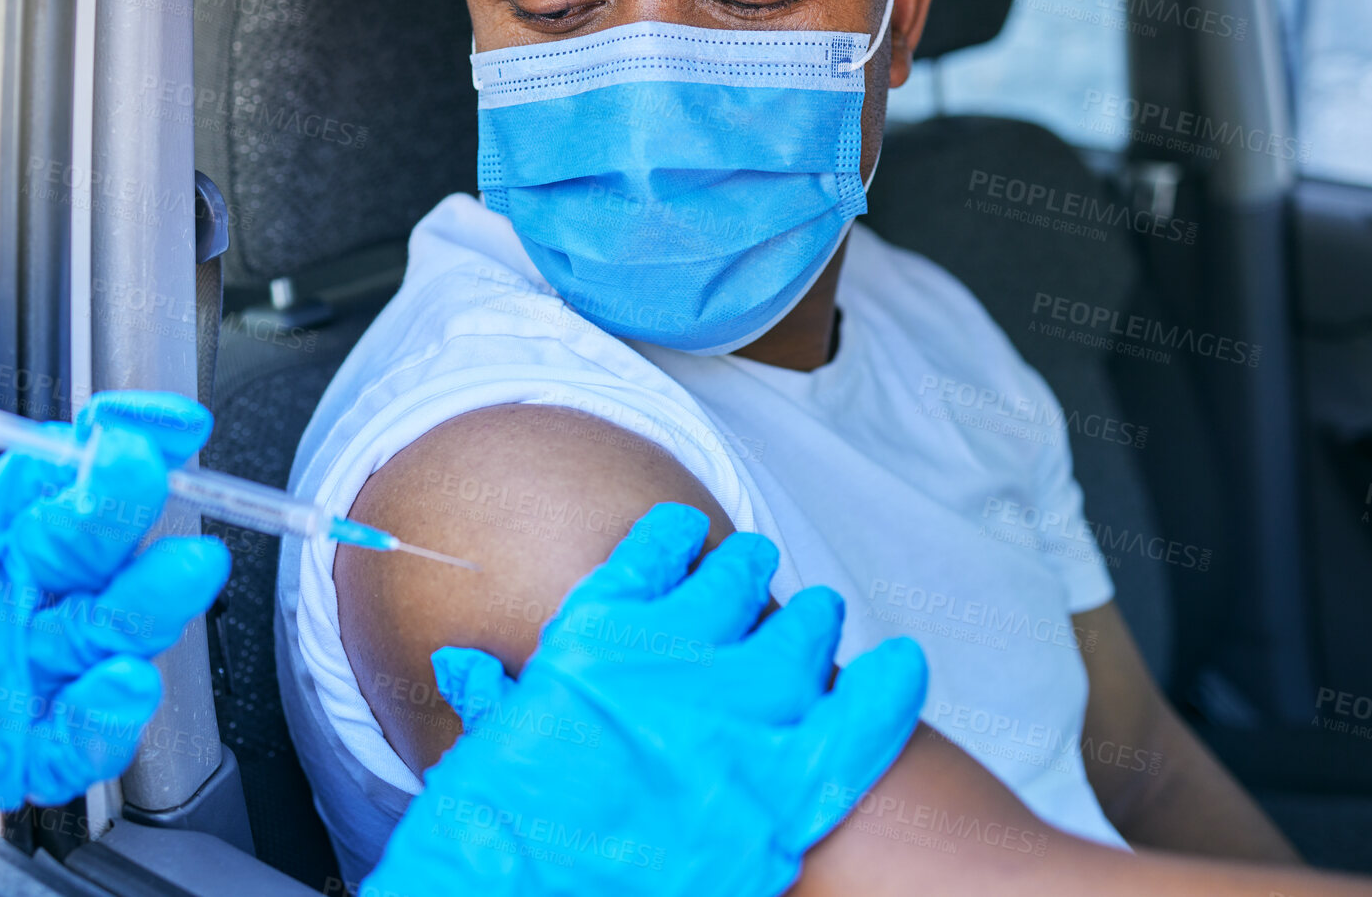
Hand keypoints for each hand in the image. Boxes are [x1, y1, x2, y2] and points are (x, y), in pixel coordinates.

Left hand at [0, 258, 230, 880]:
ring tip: (173, 575)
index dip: (128, 436)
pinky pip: (69, 746)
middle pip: (106, 546)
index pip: (72, 467)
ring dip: (150, 608)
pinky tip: (115, 686)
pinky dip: (108, 724)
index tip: (163, 417)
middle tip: (138, 474)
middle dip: (137, 507)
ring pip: (111, 639)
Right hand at [362, 501, 927, 896]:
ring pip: (801, 640)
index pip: (658, 552)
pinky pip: (858, 723)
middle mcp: (675, 659)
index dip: (678, 541)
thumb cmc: (493, 832)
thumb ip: (493, 696)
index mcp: (597, 633)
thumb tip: (468, 665)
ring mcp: (735, 723)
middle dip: (749, 572)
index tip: (687, 539)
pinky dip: (886, 689)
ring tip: (820, 615)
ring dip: (811, 621)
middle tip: (759, 572)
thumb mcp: (486, 744)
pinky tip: (903, 666)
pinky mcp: (781, 797)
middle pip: (737, 583)